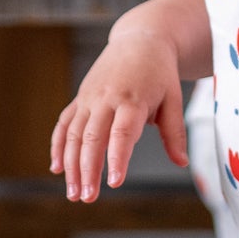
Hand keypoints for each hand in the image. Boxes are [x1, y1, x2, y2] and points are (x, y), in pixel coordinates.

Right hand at [49, 26, 188, 202]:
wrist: (139, 39)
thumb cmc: (159, 72)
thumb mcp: (173, 98)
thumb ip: (174, 132)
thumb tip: (181, 162)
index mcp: (133, 99)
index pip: (122, 133)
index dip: (116, 159)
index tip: (114, 183)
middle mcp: (106, 98)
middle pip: (93, 138)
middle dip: (88, 170)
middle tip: (88, 198)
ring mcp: (89, 98)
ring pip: (74, 134)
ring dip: (71, 165)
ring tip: (74, 193)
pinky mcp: (80, 98)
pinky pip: (64, 123)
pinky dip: (58, 146)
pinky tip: (57, 168)